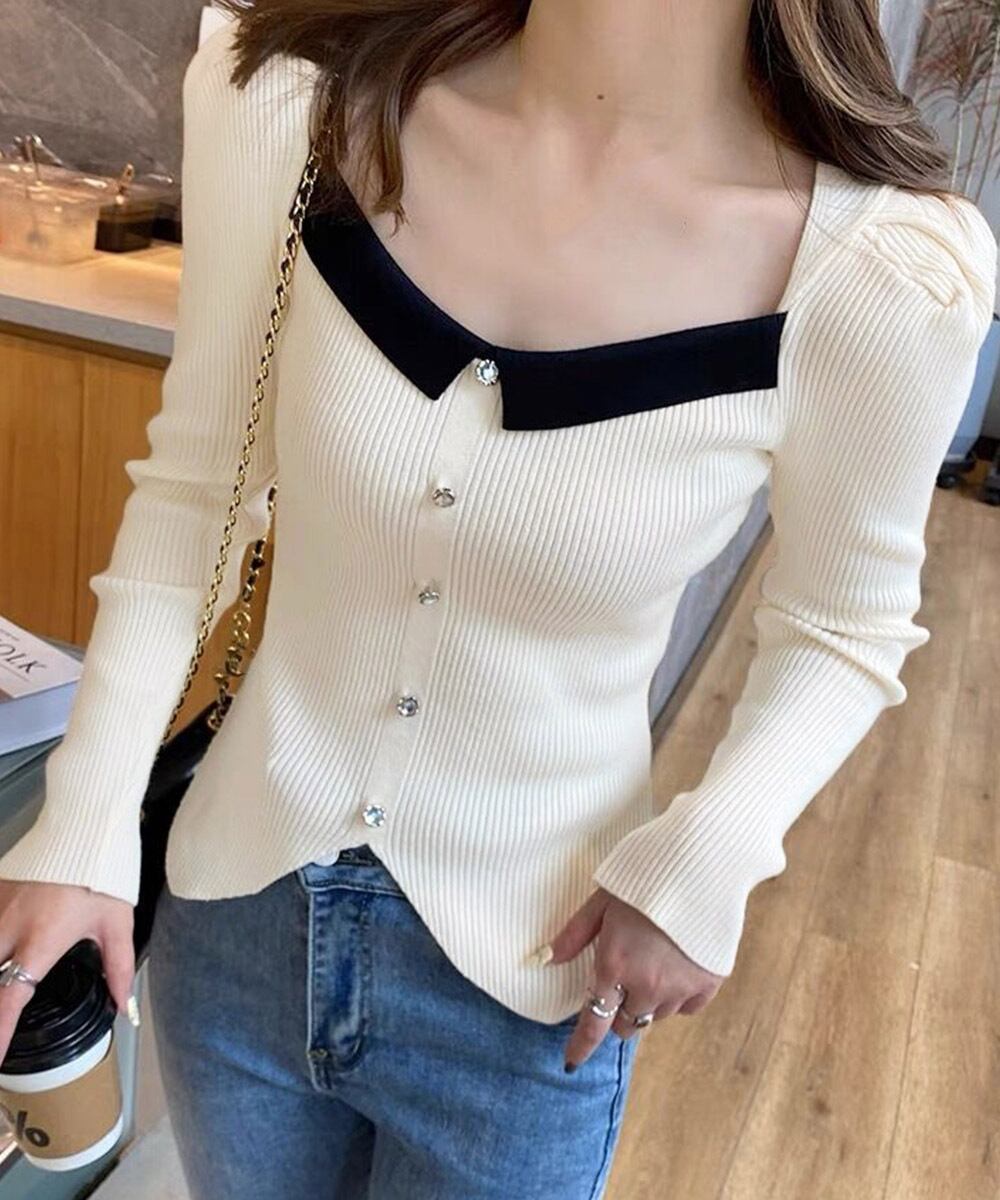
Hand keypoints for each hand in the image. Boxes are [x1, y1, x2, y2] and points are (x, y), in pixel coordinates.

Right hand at [0, 879, 135, 1066]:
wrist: (84, 827)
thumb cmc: (102, 873)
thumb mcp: (117, 923)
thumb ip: (118, 968)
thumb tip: (122, 1005)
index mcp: (41, 941)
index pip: (10, 997)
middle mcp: (9, 928)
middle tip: (2, 1020)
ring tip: (6, 989)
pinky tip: (4, 950)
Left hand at [547, 886, 726, 1070]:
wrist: (702, 863)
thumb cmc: (644, 877)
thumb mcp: (601, 900)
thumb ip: (573, 934)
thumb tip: (545, 959)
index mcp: (614, 964)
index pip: (593, 1022)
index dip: (581, 1046)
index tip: (571, 1062)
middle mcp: (646, 984)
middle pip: (625, 1025)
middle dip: (618, 1012)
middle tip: (622, 983)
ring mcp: (680, 987)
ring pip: (656, 1015)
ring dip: (648, 1001)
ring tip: (652, 962)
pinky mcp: (708, 983)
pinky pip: (687, 1007)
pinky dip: (679, 996)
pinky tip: (677, 966)